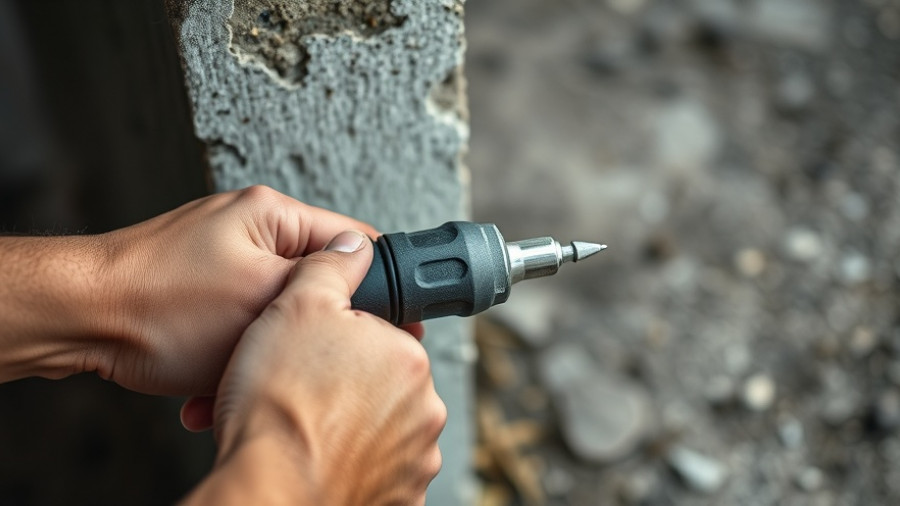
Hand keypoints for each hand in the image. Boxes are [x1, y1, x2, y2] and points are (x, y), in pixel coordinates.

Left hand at [95, 185, 420, 396]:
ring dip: (262, 353)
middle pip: (311, 284)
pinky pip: (238, 324)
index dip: (376, 286)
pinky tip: (207, 381)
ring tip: (235, 378)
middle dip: (303, 332)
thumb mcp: (260, 296)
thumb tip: (368, 261)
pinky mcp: (200, 290)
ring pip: (274, 313)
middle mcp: (250, 230)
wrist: (77, 320)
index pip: (352, 242)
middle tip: (302, 362)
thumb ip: (321, 279)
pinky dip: (231, 357)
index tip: (392, 324)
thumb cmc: (158, 305)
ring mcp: (223, 260)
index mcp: (272, 215)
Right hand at [183, 231, 444, 504]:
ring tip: (294, 424)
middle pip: (377, 384)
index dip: (339, 337)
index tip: (313, 351)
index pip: (381, 335)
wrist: (265, 490)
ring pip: (371, 430)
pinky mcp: (395, 501)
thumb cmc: (279, 407)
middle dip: (340, 383)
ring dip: (339, 425)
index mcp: (409, 359)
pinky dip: (342, 465)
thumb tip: (354, 246)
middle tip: (295, 387)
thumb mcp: (295, 306)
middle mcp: (423, 412)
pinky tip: (308, 456)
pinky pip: (368, 471)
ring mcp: (413, 462)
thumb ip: (332, 268)